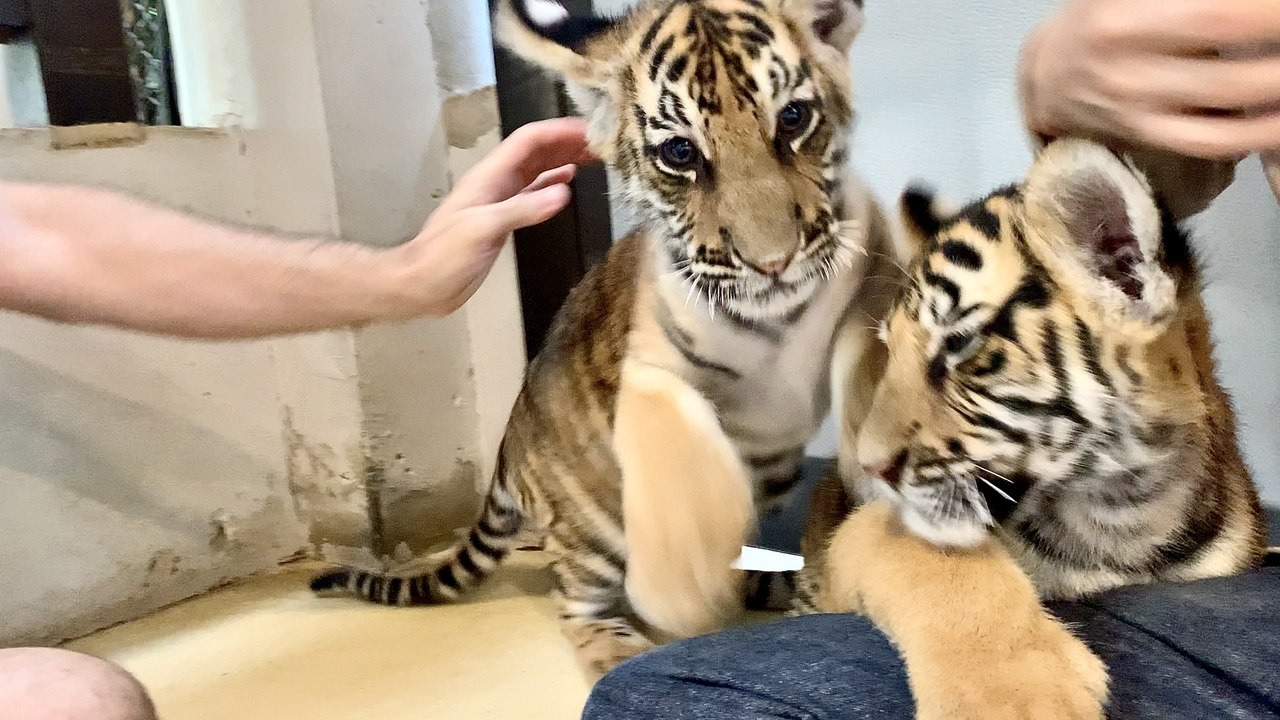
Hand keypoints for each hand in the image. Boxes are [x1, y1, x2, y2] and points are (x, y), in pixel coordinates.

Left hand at [393, 117, 593, 316]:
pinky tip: (569, 183)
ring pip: (537, 170)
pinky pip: (533, 193)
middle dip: (567, 142)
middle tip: (602, 141)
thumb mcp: (483, 228)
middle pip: (536, 151)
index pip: (528, 140)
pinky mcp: (504, 220)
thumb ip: (522, 209)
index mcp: (490, 176)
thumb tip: (564, 191)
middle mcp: (498, 182)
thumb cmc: (445, 255)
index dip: (558, 130)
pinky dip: (553, 184)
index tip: (590, 129)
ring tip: (594, 156)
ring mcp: (501, 200)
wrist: (423, 284)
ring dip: (563, 159)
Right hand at [1021, 0, 1279, 158]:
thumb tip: (1254, 9)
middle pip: (1224, 64)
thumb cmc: (1102, 17)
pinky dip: (1254, 133)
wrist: (1048, 73)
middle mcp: (1125, 65)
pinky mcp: (1145, 136)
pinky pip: (1208, 140)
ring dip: (1276, 91)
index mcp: (1120, 16)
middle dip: (1278, 51)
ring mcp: (1134, 106)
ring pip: (1223, 102)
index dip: (1264, 16)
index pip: (1213, 15)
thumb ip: (1188, 0)